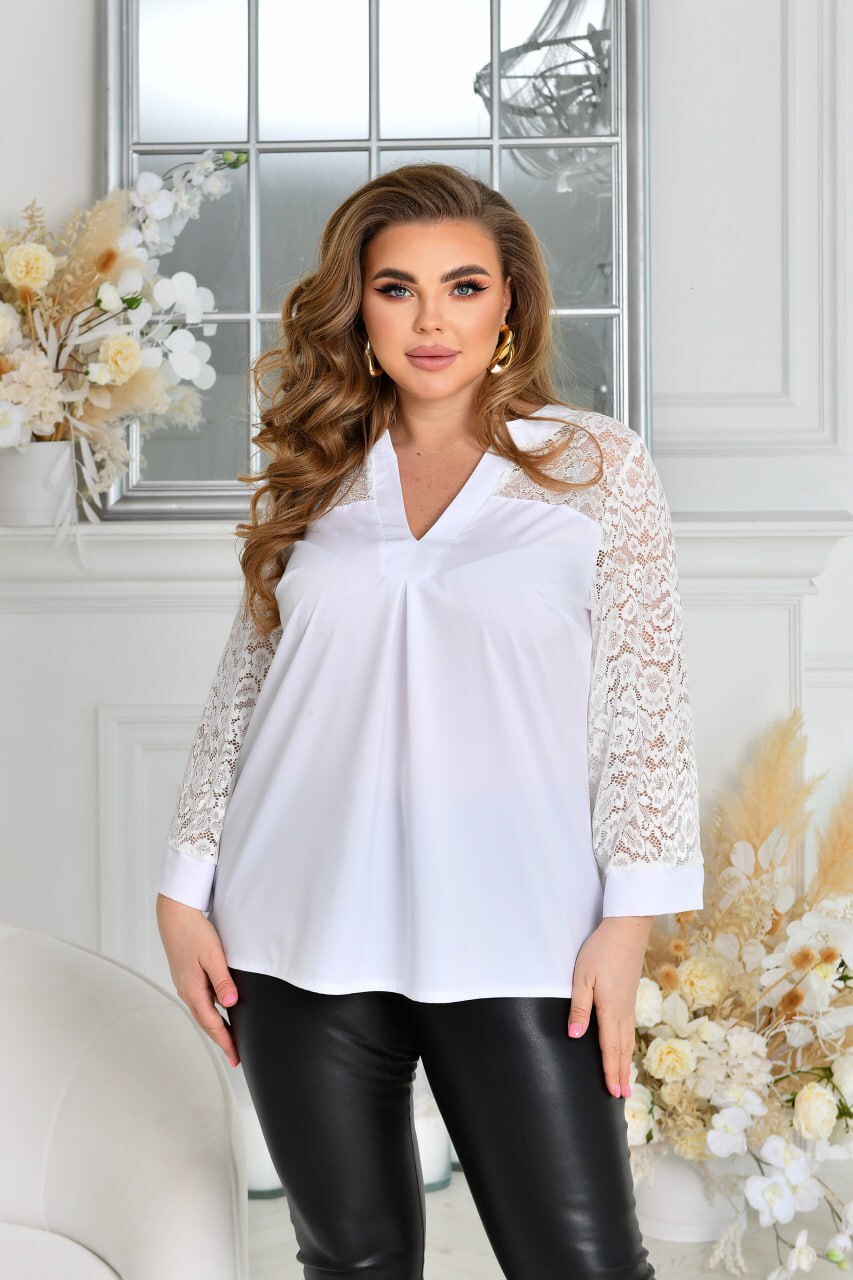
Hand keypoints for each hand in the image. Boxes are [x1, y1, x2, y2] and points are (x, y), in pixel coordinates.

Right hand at [156, 893, 240, 1067]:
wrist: (175, 916)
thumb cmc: (193, 932)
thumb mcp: (213, 956)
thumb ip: (222, 980)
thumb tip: (230, 1003)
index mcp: (193, 990)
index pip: (212, 1023)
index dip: (225, 1041)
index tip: (235, 1056)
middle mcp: (187, 991)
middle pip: (206, 1023)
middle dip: (220, 1040)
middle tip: (234, 1055)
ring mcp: (185, 985)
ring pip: (202, 1013)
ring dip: (215, 1027)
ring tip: (228, 1038)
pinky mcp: (186, 977)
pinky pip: (200, 1001)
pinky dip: (210, 1012)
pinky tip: (218, 1011)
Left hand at [567, 915, 652, 1099]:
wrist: (627, 928)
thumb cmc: (601, 951)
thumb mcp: (583, 978)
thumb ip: (580, 1008)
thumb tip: (576, 1037)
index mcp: (611, 1010)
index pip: (611, 1049)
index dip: (611, 1072)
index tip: (613, 1093)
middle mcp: (624, 1011)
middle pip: (623, 1049)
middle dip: (622, 1074)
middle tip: (623, 1097)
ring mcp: (629, 1003)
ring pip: (629, 1039)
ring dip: (627, 1061)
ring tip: (627, 1079)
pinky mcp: (630, 994)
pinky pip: (630, 1028)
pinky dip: (628, 1044)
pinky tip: (626, 1045)